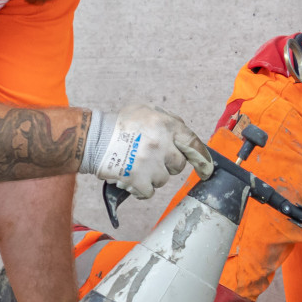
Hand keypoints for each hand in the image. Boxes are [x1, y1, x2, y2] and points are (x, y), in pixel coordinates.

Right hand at [81, 104, 214, 199]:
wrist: (94, 139)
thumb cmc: (120, 124)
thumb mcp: (146, 110)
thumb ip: (168, 120)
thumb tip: (184, 136)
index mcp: (166, 125)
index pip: (193, 143)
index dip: (203, 158)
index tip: (207, 169)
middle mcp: (161, 144)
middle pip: (178, 166)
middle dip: (168, 165)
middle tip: (152, 158)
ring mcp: (151, 163)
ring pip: (163, 179)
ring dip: (153, 176)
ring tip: (137, 165)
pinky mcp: (139, 180)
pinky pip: (149, 192)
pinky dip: (141, 189)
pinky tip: (132, 179)